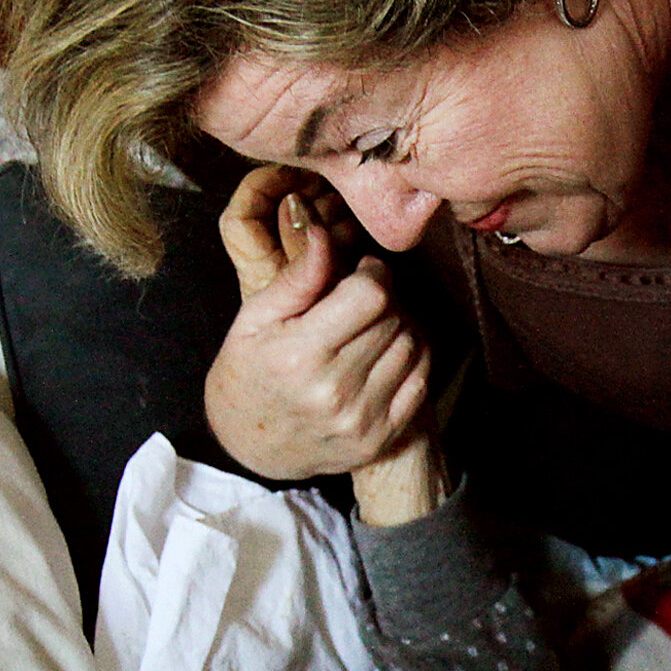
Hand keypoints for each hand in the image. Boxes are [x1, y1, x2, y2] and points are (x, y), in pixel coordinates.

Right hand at [204, 165, 432, 478]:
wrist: (252, 442)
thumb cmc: (249, 371)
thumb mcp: (255, 318)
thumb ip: (297, 276)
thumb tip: (323, 228)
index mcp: (299, 356)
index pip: (371, 295)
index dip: (373, 274)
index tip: (363, 273)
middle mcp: (334, 392)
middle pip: (393, 317)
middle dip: (385, 297)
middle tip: (364, 298)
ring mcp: (361, 420)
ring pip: (412, 344)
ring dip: (401, 324)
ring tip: (373, 323)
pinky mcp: (380, 438)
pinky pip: (421, 378)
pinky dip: (413, 355)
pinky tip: (388, 349)